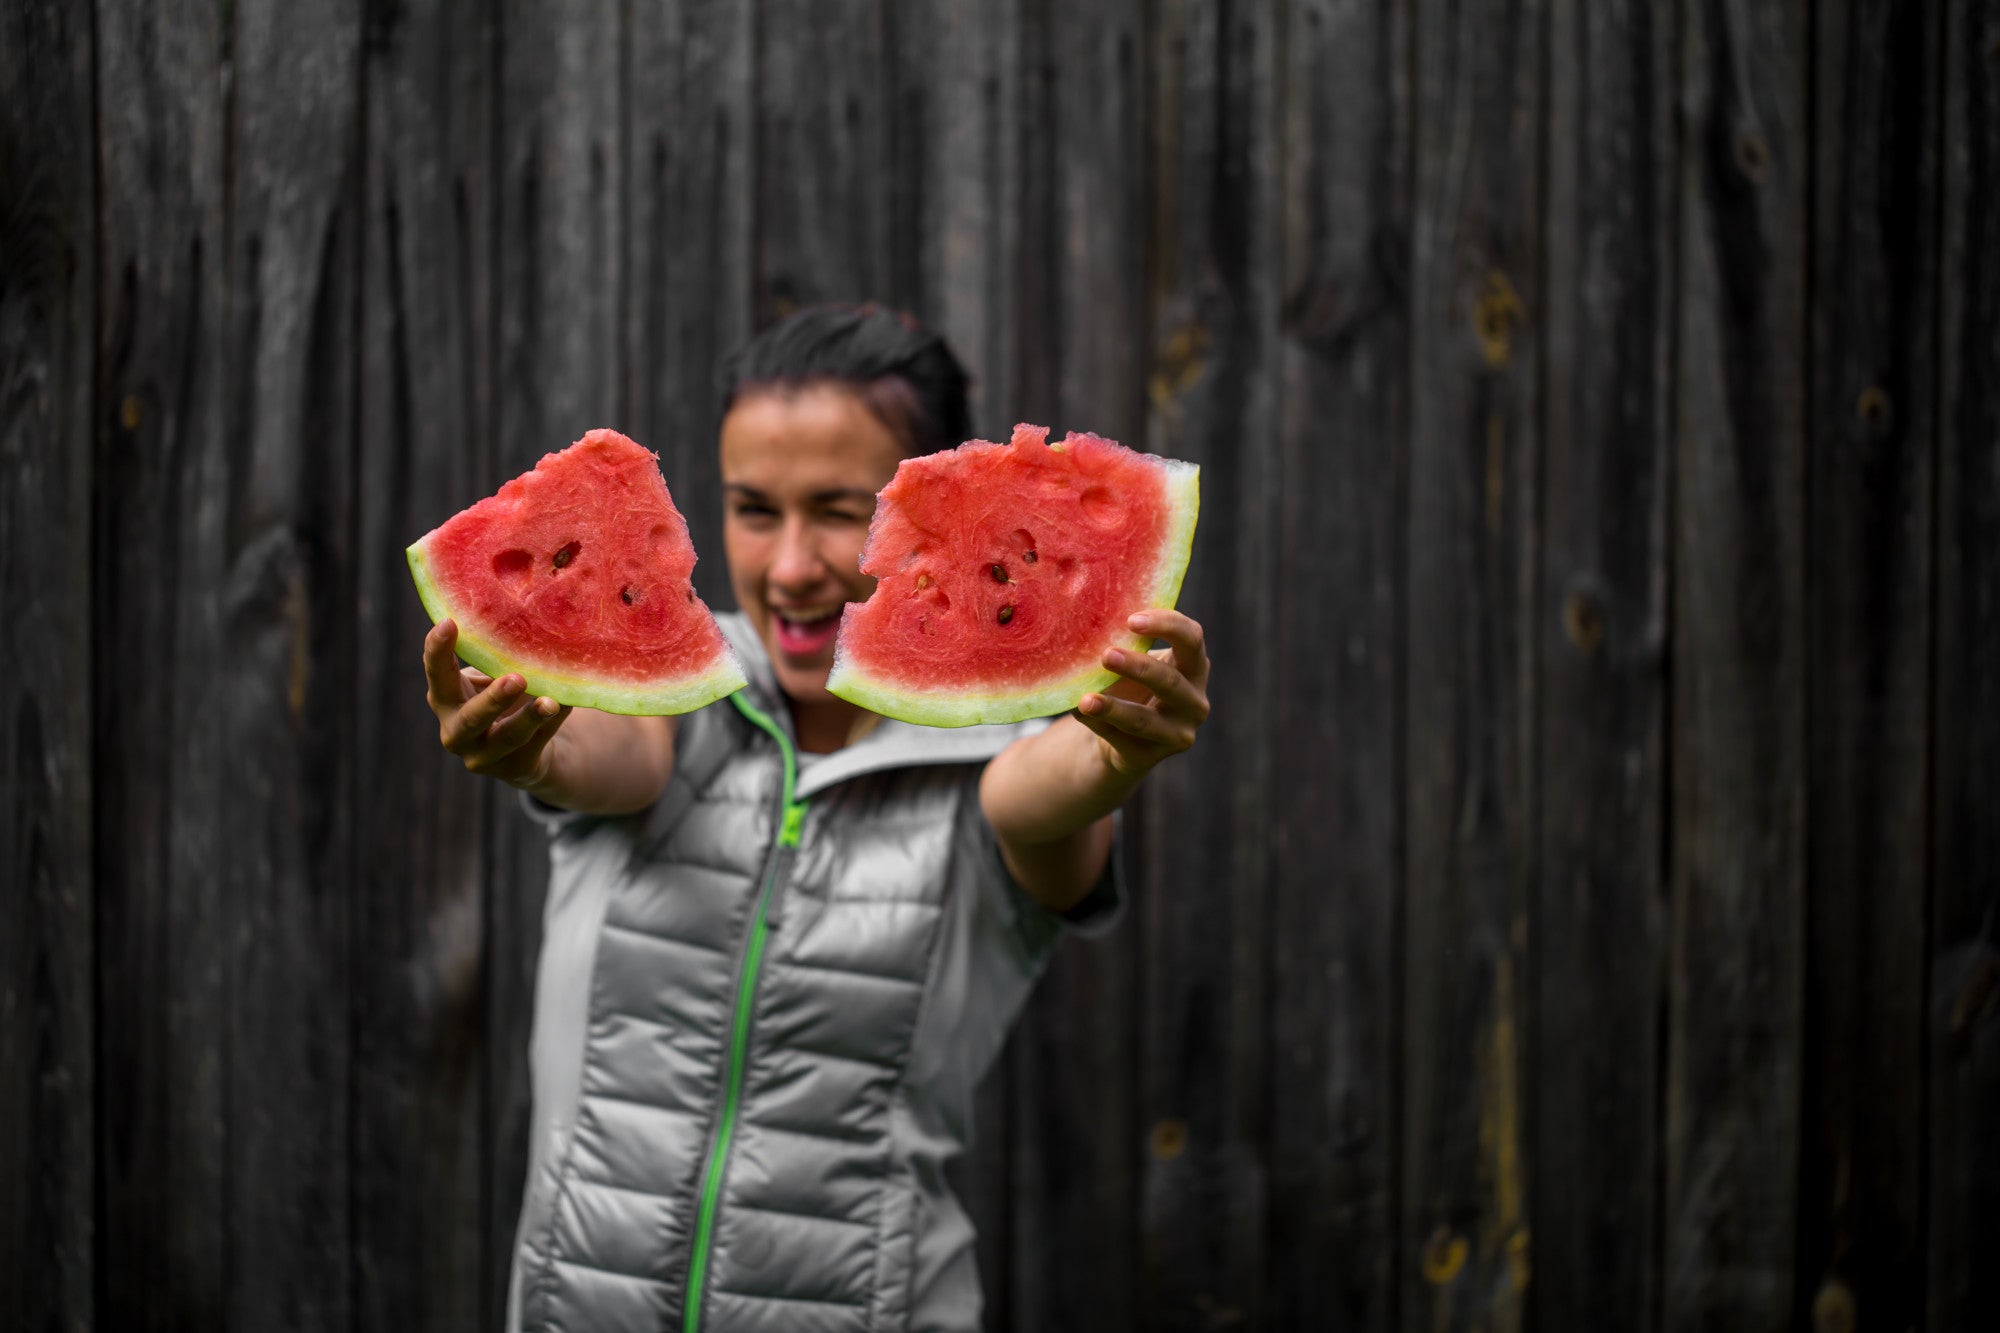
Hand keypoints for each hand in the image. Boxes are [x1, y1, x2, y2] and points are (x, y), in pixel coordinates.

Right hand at [423, 619, 572, 788]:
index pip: (437, 674)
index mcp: (444, 700)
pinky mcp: (515, 769)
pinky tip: (568, 703)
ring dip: (530, 718)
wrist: (523, 750)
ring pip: (508, 737)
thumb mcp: (489, 679)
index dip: (438, 651)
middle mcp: (456, 732)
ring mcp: (483, 756)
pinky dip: (554, 722)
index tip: (449, 623)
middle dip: (493, 700)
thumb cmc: (500, 699)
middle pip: (471, 718)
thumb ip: (494, 659)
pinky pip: (538, 742)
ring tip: (550, 702)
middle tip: (516, 679)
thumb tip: (523, 618)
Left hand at [1072, 609, 1210, 778]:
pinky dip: (1098, 724)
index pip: (1191, 639)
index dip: (1166, 626)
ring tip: (1086, 699)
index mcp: (1194, 667)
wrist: (1121, 737)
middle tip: (1106, 655)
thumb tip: (1086, 627)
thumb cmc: (1131, 686)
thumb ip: (1125, 645)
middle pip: (1169, 681)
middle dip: (1137, 667)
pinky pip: (1122, 739)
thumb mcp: (1134, 663)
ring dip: (1113, 708)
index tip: (1131, 620)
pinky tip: (1080, 711)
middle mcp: (1195, 701)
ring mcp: (1178, 733)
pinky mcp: (1152, 756)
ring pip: (1144, 720)